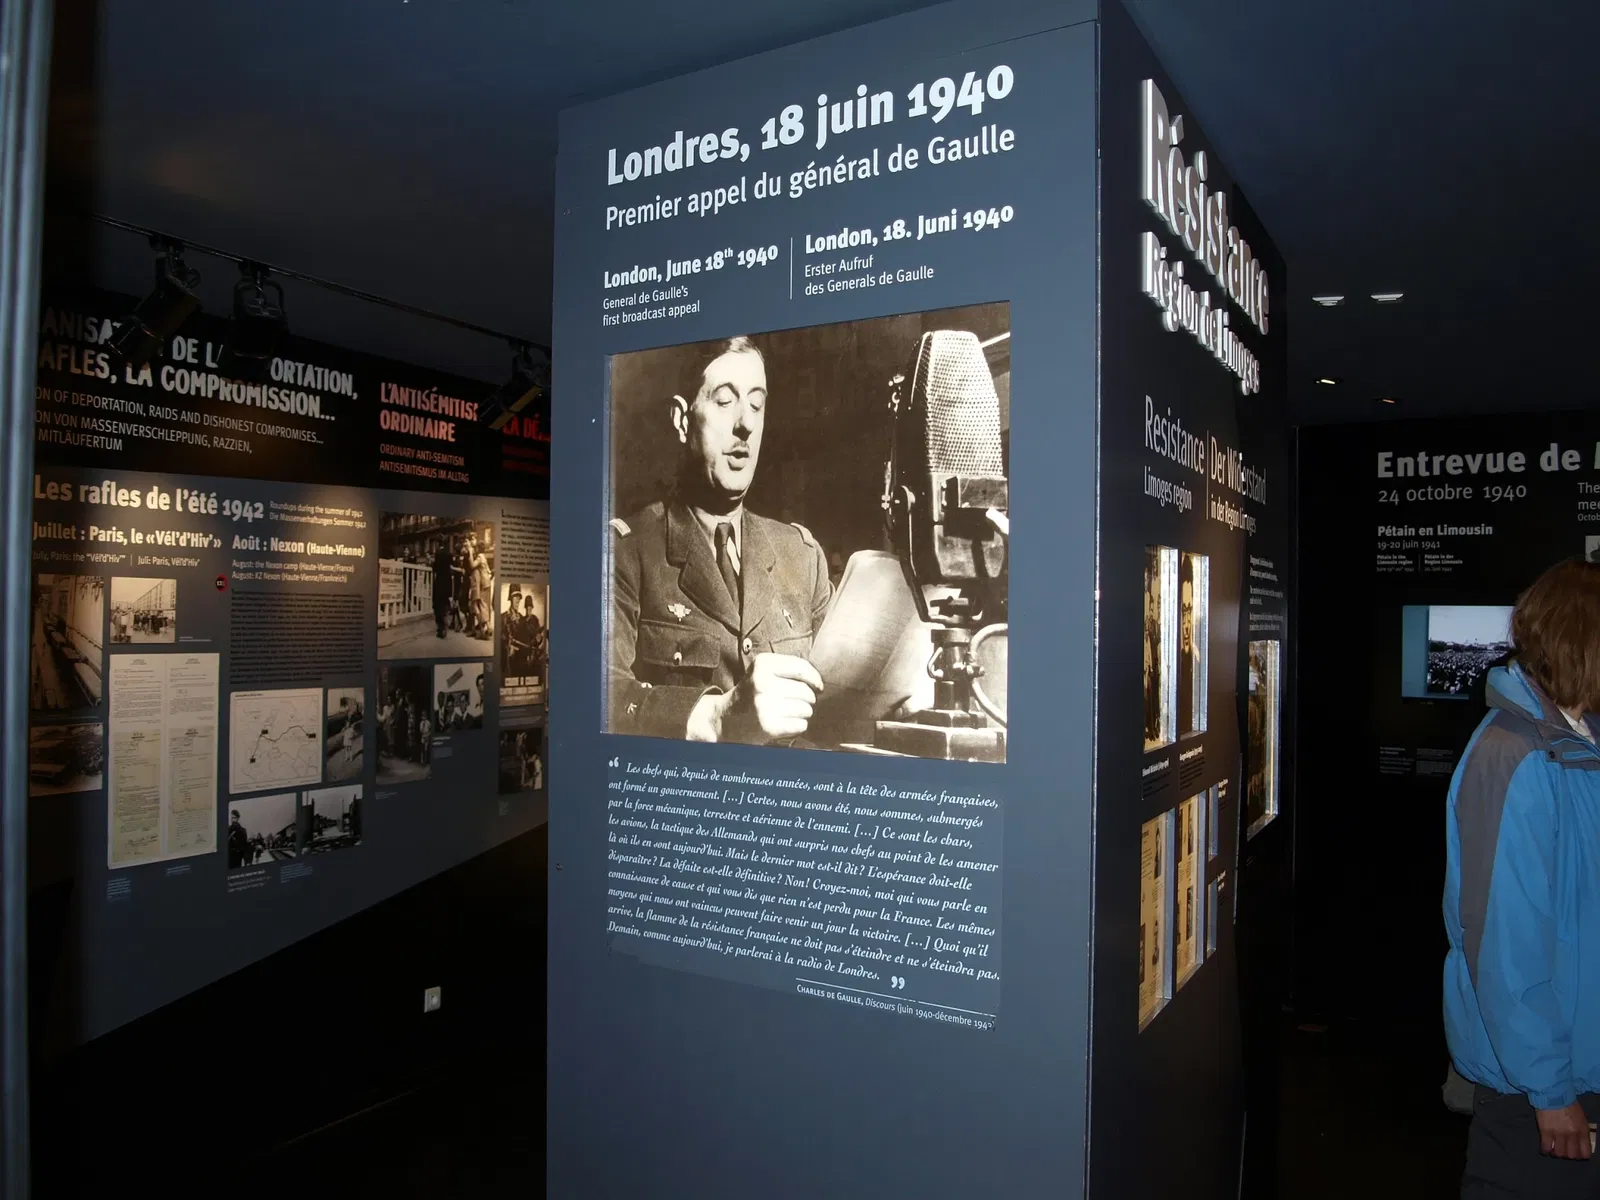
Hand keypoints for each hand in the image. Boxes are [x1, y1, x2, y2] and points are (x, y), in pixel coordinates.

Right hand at [692, 653, 822, 743]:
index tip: (819, 686)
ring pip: (806, 709)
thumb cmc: (751, 694)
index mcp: (762, 664)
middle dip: (808, 700)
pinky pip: (800, 724)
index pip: (802, 668)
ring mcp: (764, 705)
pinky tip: (786, 723)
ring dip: (804, 713)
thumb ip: (788, 669)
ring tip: (789, 713)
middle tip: (797, 703)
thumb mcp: (762, 671)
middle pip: (806, 692)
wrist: (724, 720)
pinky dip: (798, 726)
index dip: (816, 679)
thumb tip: (820, 681)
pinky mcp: (768, 725)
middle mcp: (762, 682)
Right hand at [1536, 1103, 1591, 1159]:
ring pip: (1560, 1153)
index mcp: (1583, 1130)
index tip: (1576, 1153)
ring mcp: (1559, 1134)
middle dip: (1568, 1154)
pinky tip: (1545, 1149)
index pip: (1585, 1152)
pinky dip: (1546, 1150)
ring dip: (1557, 1153)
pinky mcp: (1546, 1131)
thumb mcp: (1581, 1117)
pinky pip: (1546, 1147)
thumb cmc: (1567, 1103)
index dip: (1581, 1155)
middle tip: (1564, 1150)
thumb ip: (1581, 1130)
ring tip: (1554, 1149)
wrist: (1552, 1093)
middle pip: (1572, 1155)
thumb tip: (1579, 1141)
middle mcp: (1572, 1134)